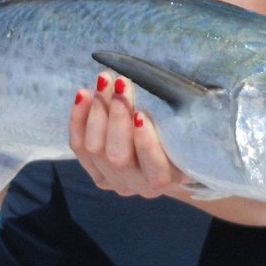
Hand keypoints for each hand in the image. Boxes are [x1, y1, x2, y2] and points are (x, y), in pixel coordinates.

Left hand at [69, 73, 187, 197]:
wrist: (168, 155)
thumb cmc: (182, 134)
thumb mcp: (186, 131)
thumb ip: (179, 122)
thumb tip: (171, 92)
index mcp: (167, 178)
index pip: (155, 168)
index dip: (145, 143)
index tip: (141, 114)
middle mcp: (139, 185)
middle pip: (118, 156)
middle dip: (117, 115)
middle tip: (121, 83)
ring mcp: (114, 181)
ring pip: (95, 149)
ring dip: (97, 110)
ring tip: (104, 81)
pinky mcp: (95, 171)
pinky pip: (79, 146)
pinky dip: (78, 118)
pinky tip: (83, 94)